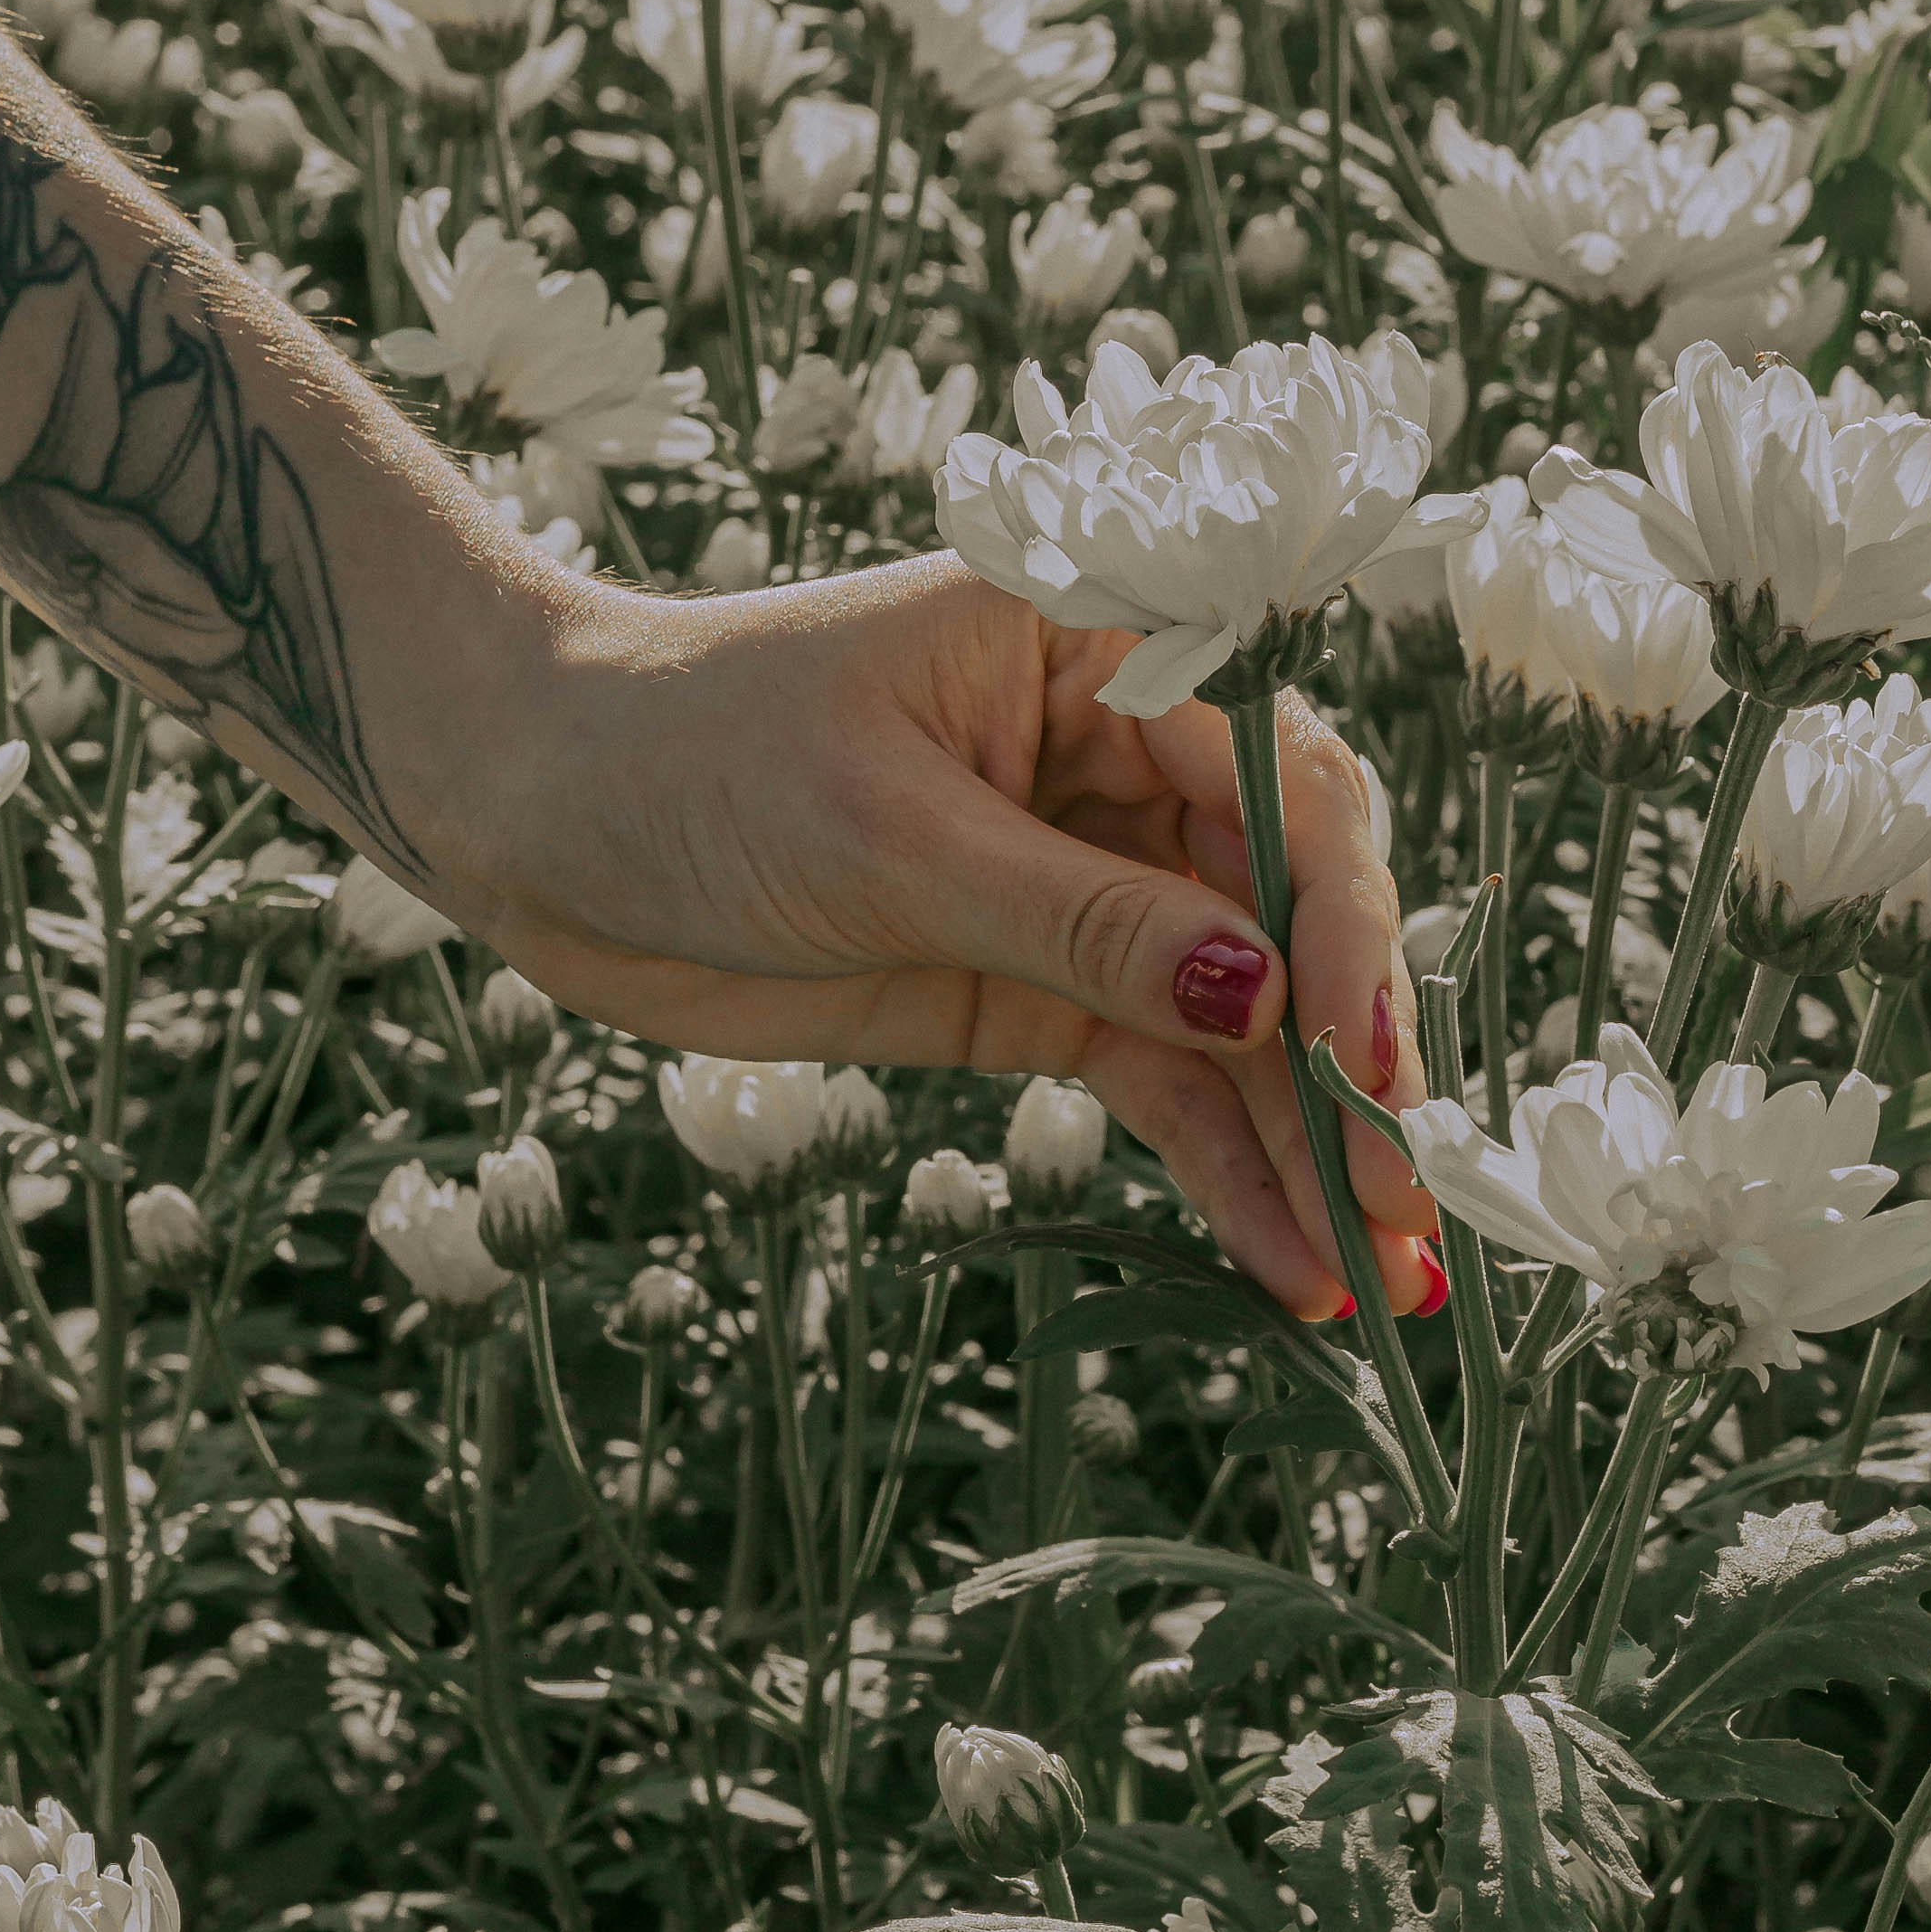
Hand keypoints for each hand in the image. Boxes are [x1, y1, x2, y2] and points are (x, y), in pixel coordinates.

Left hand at [459, 552, 1436, 1322]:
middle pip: (1288, 915)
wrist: (528, 813)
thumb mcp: (888, 835)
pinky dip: (1221, 1171)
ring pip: (1239, 1021)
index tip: (1357, 1062)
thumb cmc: (689, 757)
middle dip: (1349, 1063)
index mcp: (1103, 650)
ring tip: (1377, 1281)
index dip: (1335, 928)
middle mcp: (1121, 759)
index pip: (1278, 785)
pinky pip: (1161, 1082)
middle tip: (1402, 1202)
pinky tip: (1283, 1266)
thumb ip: (1079, 921)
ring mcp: (1086, 882)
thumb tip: (1261, 1001)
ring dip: (1306, 1147)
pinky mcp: (1036, 988)